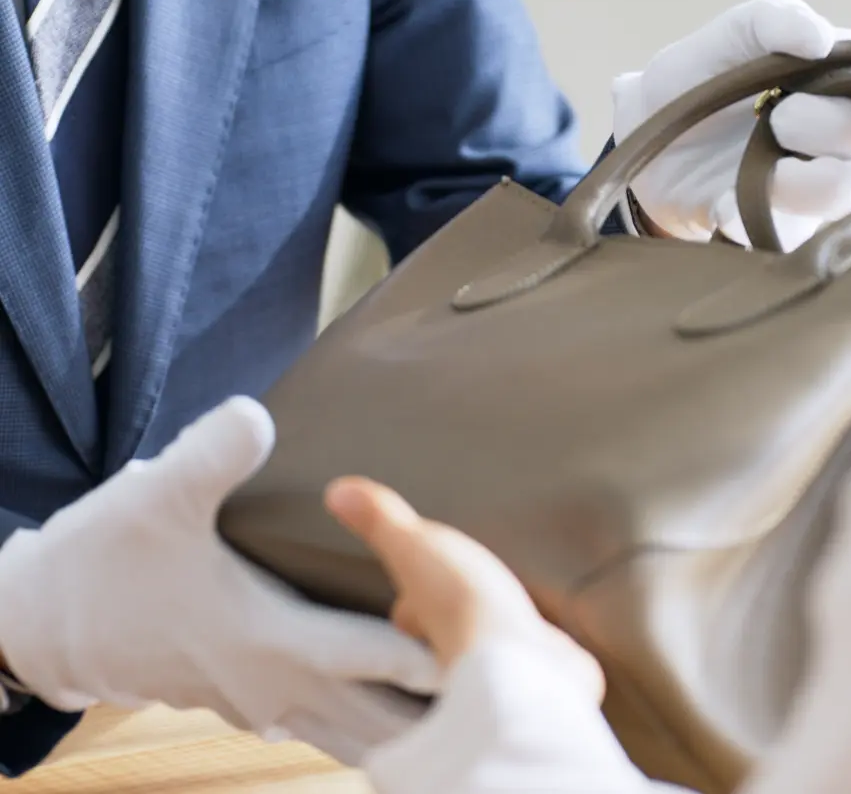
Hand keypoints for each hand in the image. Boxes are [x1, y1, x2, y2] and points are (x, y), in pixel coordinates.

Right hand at [0, 399, 438, 762]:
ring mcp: (266, 700)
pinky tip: (402, 701)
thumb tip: (258, 417)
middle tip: (499, 685)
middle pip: (379, 712)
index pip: (364, 652)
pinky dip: (376, 721)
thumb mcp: (155, 496)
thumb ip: (212, 456)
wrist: (54, 620)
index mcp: (264, 634)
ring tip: (473, 700)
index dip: (423, 654)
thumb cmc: (106, 561)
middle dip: (440, 704)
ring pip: (359, 731)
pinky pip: (333, 728)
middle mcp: (275, 681)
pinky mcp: (254, 700)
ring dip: (414, 719)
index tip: (478, 651)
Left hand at [325, 477, 602, 698]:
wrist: (520, 663)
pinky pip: (539, 655)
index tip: (405, 602)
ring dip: (498, 631)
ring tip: (506, 615)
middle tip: (460, 603)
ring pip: (495, 642)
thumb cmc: (461, 604)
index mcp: (427, 614)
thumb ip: (382, 522)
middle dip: (455, 619)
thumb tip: (336, 492)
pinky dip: (541, 648)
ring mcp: (505, 659)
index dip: (409, 605)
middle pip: (450, 632)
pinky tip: (549, 641)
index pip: (409, 612)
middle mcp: (459, 645)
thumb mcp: (414, 549)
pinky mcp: (545, 667)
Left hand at [613, 0, 850, 248]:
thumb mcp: (731, 33)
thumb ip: (774, 20)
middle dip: (841, 125)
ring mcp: (819, 184)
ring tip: (767, 143)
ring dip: (810, 176)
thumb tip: (821, 37)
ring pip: (849, 191)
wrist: (643, 130)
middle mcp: (850, 135)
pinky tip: (724, 197)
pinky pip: (788, 230)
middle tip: (784, 114)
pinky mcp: (781, 226)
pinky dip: (754, 211)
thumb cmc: (698, 74)